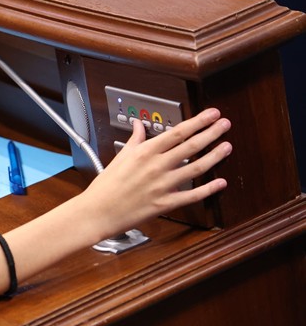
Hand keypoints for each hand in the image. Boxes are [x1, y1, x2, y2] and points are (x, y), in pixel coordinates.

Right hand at [81, 108, 230, 236]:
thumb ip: (135, 139)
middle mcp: (156, 166)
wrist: (98, 211)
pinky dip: (209, 189)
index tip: (211, 114)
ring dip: (214, 156)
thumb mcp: (120, 156)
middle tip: (224, 124)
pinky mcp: (165, 203)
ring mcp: (163, 185)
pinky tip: (221, 182)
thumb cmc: (106, 185)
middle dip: (211, 133)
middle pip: (191, 146)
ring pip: (196, 168)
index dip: (198, 122)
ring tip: (227, 146)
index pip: (177, 132)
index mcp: (145, 152)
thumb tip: (137, 124)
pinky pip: (192, 195)